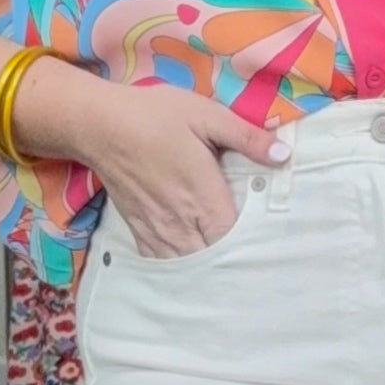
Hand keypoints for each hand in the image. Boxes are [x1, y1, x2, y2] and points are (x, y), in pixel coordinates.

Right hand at [74, 82, 288, 257]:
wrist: (99, 125)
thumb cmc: (155, 116)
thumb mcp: (207, 115)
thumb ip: (247, 138)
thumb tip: (285, 155)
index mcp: (204, 197)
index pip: (235, 240)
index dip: (253, 246)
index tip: (269, 244)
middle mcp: (182, 222)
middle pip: (214, 260)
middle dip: (233, 261)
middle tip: (254, 260)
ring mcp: (158, 230)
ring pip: (189, 266)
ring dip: (207, 267)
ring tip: (227, 269)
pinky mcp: (139, 230)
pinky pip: (164, 262)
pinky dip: (180, 266)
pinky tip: (192, 263)